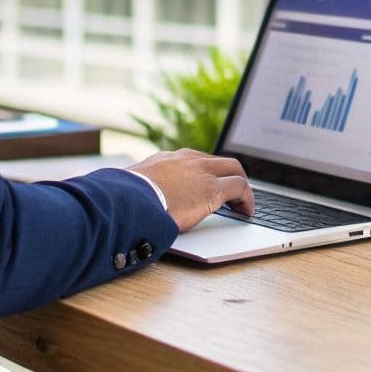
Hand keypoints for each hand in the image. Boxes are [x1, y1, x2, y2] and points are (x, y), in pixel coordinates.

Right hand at [126, 149, 253, 230]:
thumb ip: (141, 191)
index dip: (206, 172)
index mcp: (167, 160)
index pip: (194, 160)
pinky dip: (246, 198)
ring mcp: (201, 172)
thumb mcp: (132, 189)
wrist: (127, 201)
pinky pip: (240, 187)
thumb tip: (131, 202)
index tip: (207, 183)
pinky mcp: (212, 189)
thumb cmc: (124, 199)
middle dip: (229, 174)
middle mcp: (187, 160)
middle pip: (219, 161)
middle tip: (233, 191)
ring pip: (233, 169)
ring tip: (242, 203)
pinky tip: (246, 211)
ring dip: (240, 186)